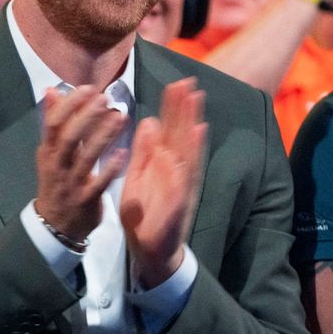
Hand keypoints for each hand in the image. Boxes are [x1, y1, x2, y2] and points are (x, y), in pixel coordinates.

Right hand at [34, 86, 127, 241]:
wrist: (56, 225)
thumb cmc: (57, 180)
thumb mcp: (51, 151)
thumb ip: (53, 121)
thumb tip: (52, 90)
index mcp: (48, 151)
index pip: (53, 122)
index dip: (70, 104)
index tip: (88, 88)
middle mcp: (57, 165)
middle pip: (68, 137)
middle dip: (86, 116)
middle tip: (105, 98)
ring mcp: (71, 183)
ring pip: (86, 156)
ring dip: (103, 135)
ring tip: (121, 117)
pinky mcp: (86, 200)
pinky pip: (99, 183)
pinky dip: (111, 168)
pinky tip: (124, 152)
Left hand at [120, 78, 206, 288]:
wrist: (148, 251)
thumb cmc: (144, 213)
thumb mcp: (137, 176)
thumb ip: (143, 150)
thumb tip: (149, 121)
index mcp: (162, 164)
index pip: (169, 131)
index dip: (174, 109)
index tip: (177, 83)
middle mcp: (176, 172)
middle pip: (182, 136)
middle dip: (186, 110)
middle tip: (189, 82)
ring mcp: (180, 187)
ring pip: (188, 154)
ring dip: (192, 130)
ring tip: (195, 105)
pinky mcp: (178, 205)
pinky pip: (184, 182)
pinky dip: (188, 164)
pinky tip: (193, 147)